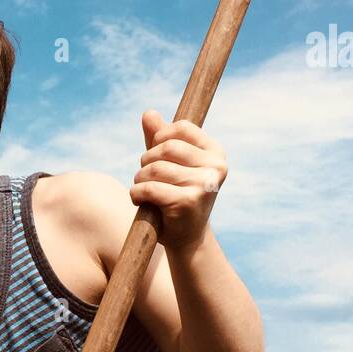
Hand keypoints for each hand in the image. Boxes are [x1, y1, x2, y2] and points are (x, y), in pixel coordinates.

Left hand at [130, 109, 226, 251]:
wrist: (187, 238)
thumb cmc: (178, 195)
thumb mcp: (171, 164)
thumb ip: (160, 138)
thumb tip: (148, 113)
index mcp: (216, 152)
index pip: (180, 128)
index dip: (160, 138)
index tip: (157, 155)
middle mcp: (216, 166)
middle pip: (166, 147)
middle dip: (147, 160)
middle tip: (145, 176)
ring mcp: (204, 184)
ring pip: (155, 168)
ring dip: (139, 179)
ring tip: (142, 189)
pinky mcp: (188, 202)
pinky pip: (149, 188)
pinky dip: (136, 193)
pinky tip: (139, 200)